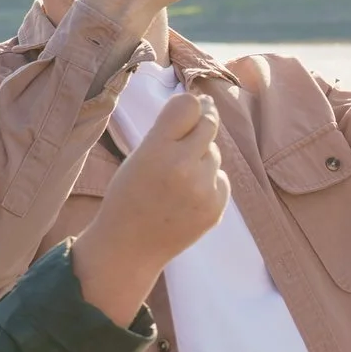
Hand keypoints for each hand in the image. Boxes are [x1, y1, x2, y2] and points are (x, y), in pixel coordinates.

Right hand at [75, 92, 227, 319]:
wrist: (129, 246)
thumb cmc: (129, 196)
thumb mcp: (138, 156)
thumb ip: (168, 132)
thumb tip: (203, 105)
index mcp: (156, 149)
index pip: (189, 105)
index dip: (192, 105)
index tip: (193, 108)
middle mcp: (183, 167)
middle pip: (209, 124)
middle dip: (203, 123)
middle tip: (195, 130)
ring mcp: (202, 190)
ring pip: (215, 154)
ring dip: (203, 158)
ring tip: (179, 178)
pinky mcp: (215, 208)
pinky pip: (221, 178)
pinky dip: (209, 182)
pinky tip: (188, 196)